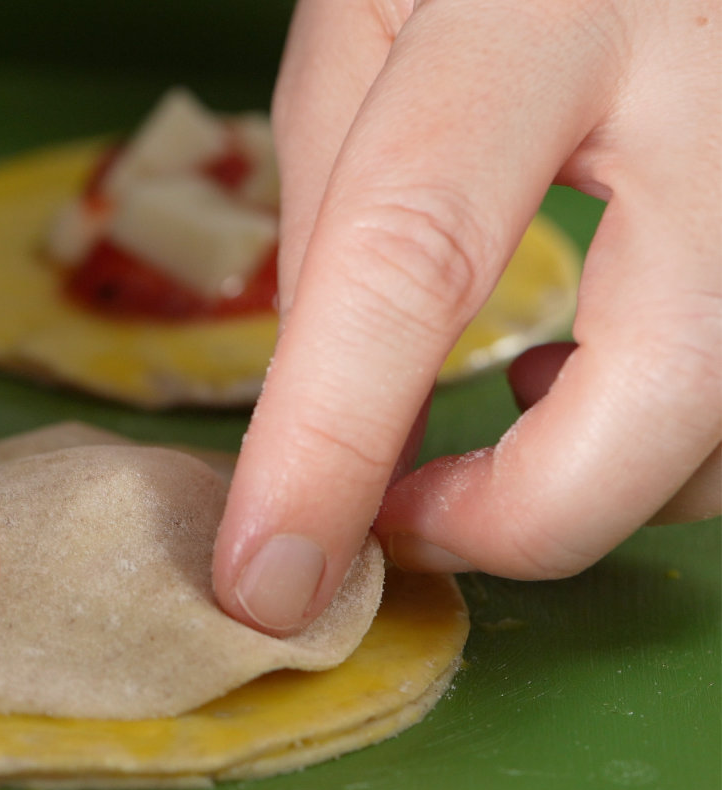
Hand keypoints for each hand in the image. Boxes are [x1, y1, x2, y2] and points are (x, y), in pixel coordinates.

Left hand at [214, 0, 719, 633]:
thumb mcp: (365, 26)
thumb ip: (334, 213)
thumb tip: (331, 422)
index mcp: (548, 3)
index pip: (413, 254)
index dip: (328, 442)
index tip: (268, 577)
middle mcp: (715, 78)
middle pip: (665, 384)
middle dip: (516, 516)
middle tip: (401, 528)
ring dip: (595, 479)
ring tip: (493, 421)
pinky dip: (655, 431)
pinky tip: (572, 377)